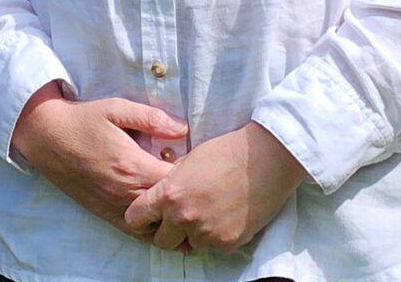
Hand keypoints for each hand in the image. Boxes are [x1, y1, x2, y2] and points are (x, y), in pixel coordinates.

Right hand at [9, 84, 188, 238]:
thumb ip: (151, 118)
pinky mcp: (106, 214)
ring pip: (156, 226)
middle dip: (187, 200)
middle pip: (170, 207)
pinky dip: (154, 231)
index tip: (202, 167)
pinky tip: (165, 223)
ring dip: (173, 218)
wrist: (47, 138)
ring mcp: (116, 207)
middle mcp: (126, 192)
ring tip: (187, 208)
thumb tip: (183, 128)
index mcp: (133, 165)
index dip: (194, 177)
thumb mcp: (116, 109)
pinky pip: (136, 233)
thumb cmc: (83, 120)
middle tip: (200, 188)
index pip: (176, 182)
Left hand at [121, 122, 306, 254]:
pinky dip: (217, 236)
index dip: (140, 218)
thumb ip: (170, 183)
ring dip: (194, 234)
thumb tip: (161, 194)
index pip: (135, 220)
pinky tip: (227, 215)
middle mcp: (183, 218)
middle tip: (180, 219)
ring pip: (189, 245)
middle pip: (160, 242)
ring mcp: (206, 233)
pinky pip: (214, 247)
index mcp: (168, 195)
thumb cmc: (227, 152)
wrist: (265, 158)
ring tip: (210, 212)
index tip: (148, 216)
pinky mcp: (228, 243)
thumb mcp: (187, 161)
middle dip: (166, 233)